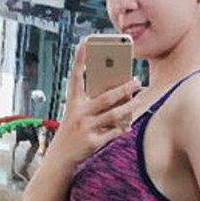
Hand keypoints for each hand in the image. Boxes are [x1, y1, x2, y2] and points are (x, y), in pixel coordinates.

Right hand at [53, 43, 139, 166]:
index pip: (75, 78)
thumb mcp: (76, 114)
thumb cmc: (72, 132)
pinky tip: (130, 123)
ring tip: (139, 100)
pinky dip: (123, 127)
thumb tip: (118, 94)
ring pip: (113, 115)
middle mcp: (78, 114)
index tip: (85, 42)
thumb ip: (93, 103)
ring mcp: (85, 128)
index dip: (79, 60)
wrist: (60, 158)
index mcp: (73, 103)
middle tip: (136, 81)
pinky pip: (113, 133)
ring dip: (129, 107)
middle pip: (105, 97)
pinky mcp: (92, 143)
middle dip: (123, 88)